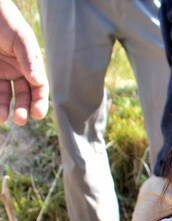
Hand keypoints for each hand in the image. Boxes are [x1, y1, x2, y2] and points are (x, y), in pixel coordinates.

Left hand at [0, 0, 47, 123]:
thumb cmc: (5, 21)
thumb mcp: (21, 38)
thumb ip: (29, 59)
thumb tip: (38, 81)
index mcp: (30, 65)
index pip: (38, 88)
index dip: (39, 102)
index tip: (37, 114)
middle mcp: (16, 71)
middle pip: (22, 95)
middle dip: (22, 109)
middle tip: (19, 119)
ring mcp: (0, 72)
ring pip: (4, 96)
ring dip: (4, 108)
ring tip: (2, 118)